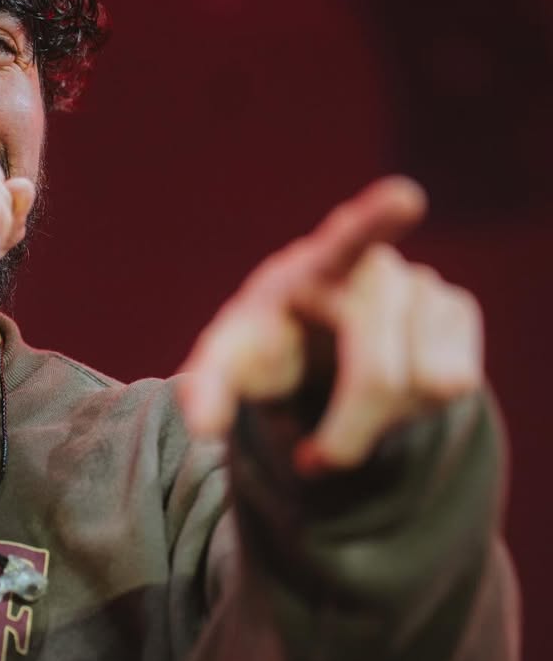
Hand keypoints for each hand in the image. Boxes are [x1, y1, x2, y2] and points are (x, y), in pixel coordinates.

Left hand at [176, 177, 484, 472]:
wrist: (311, 336)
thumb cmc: (266, 344)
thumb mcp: (229, 362)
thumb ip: (207, 388)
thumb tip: (204, 427)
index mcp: (313, 267)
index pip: (347, 237)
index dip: (377, 219)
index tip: (405, 198)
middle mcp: (376, 267)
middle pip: (378, 374)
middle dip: (347, 431)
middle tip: (313, 461)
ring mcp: (424, 286)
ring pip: (424, 386)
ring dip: (379, 423)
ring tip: (348, 409)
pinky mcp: (457, 312)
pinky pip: (453, 384)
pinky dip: (416, 413)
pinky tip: (388, 396)